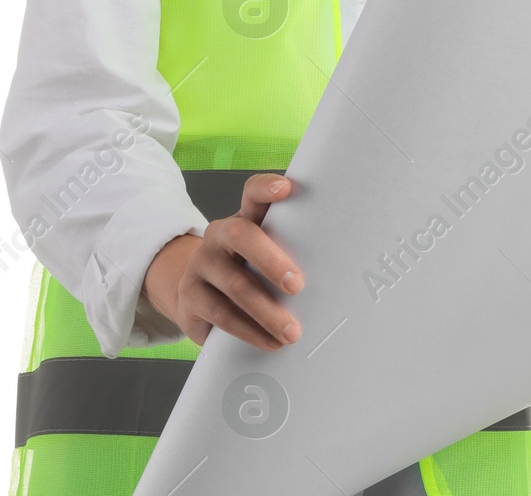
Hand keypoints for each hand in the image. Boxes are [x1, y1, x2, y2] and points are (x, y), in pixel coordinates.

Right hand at [143, 172, 304, 350]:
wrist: (199, 300)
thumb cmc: (248, 274)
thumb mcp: (264, 258)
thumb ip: (290, 254)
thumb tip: (341, 277)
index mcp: (244, 219)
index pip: (252, 194)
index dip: (266, 187)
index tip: (286, 188)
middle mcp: (219, 235)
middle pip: (241, 235)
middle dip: (271, 260)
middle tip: (298, 285)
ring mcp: (200, 263)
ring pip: (234, 283)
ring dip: (266, 310)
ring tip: (291, 332)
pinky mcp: (189, 295)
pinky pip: (220, 313)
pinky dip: (248, 330)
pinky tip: (268, 342)